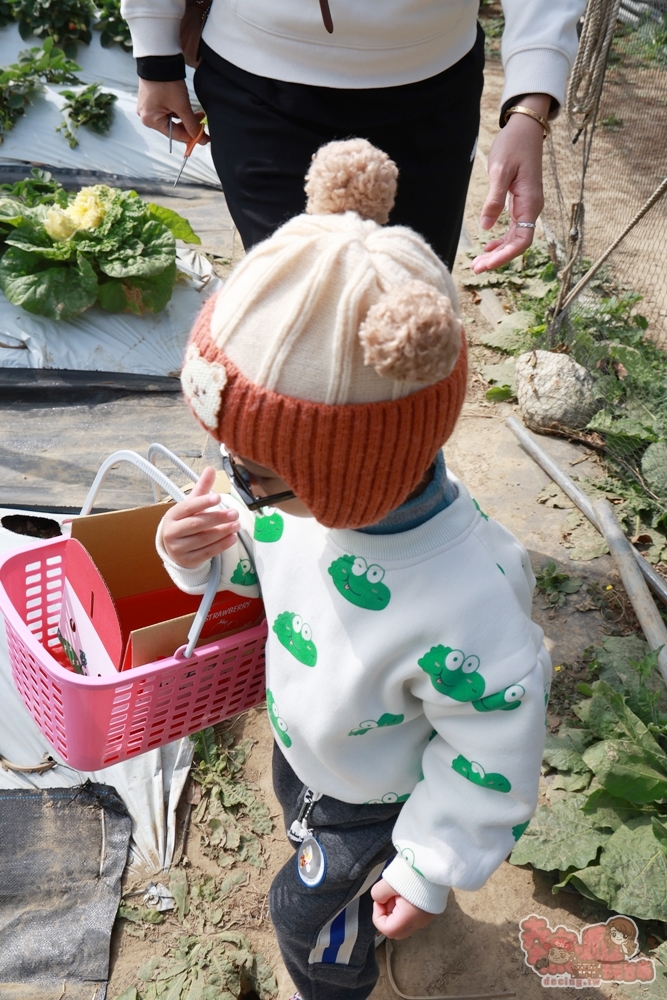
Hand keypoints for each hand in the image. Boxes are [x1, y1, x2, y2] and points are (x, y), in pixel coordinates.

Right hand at [136, 78, 209, 145]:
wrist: (158, 59)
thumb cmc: (166, 81)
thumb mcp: (181, 105)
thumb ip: (191, 124)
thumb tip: (201, 139)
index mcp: (150, 120)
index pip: (175, 135)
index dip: (191, 137)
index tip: (204, 137)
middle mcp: (146, 117)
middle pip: (172, 128)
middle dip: (188, 125)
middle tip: (202, 122)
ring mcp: (147, 108)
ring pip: (171, 120)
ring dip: (184, 117)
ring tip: (196, 112)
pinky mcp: (151, 101)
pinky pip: (166, 111)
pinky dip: (177, 111)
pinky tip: (185, 106)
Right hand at [161, 466, 239, 567]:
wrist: (175, 548)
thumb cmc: (185, 522)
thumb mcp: (191, 505)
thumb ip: (202, 488)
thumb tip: (210, 469)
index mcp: (172, 515)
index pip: (188, 507)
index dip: (203, 502)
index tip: (218, 497)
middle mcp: (172, 532)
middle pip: (196, 524)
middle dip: (217, 518)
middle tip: (234, 513)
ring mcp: (178, 548)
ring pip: (203, 539)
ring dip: (222, 532)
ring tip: (236, 525)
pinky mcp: (188, 560)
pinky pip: (207, 553)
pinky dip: (221, 545)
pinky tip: (232, 538)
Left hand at [371, 878, 433, 939]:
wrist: (434, 864)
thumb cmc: (412, 874)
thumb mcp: (389, 882)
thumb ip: (378, 894)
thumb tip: (379, 900)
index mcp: (409, 918)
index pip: (387, 930)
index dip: (378, 916)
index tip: (379, 900)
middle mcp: (419, 922)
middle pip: (396, 931)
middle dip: (386, 916)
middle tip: (388, 898)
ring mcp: (426, 918)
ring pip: (404, 925)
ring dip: (395, 912)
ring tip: (397, 893)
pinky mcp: (429, 910)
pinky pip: (412, 917)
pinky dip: (404, 910)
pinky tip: (405, 893)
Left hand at [471, 95, 549, 273]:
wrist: (525, 130)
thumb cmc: (513, 146)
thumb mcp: (500, 171)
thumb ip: (494, 200)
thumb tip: (486, 227)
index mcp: (530, 203)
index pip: (521, 240)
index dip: (504, 256)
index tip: (486, 265)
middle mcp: (532, 208)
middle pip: (517, 243)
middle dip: (497, 259)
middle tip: (475, 268)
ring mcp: (527, 206)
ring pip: (515, 238)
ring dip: (498, 252)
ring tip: (478, 262)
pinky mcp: (521, 203)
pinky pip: (514, 228)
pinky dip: (501, 240)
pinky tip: (488, 247)